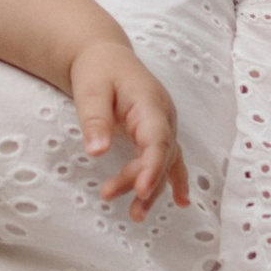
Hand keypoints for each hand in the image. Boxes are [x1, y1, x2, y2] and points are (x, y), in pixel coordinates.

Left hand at [70, 43, 188, 216]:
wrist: (105, 55)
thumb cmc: (98, 70)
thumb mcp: (90, 91)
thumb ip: (95, 121)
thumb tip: (97, 153)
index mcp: (150, 104)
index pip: (157, 140)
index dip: (152, 167)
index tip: (142, 190)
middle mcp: (163, 116)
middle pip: (161, 156)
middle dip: (142, 182)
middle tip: (109, 195)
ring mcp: (164, 124)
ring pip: (165, 161)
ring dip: (153, 188)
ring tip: (136, 215)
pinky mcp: (157, 132)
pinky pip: (168, 158)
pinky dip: (172, 180)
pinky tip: (180, 202)